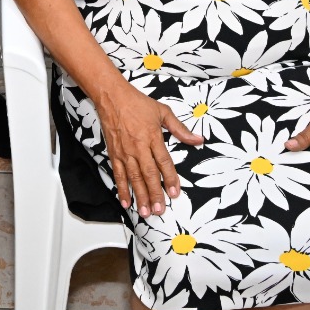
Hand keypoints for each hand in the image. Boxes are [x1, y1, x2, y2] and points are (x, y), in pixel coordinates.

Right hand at [94, 80, 202, 216]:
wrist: (112, 97)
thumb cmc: (137, 103)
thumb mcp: (163, 112)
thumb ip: (180, 129)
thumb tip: (198, 140)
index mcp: (152, 136)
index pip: (164, 162)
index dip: (170, 178)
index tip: (175, 193)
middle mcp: (138, 147)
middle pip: (148, 174)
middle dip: (155, 193)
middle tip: (160, 210)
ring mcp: (125, 152)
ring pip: (134, 178)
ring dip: (140, 196)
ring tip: (145, 212)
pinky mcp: (114, 154)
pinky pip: (118, 174)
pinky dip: (121, 189)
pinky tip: (126, 201)